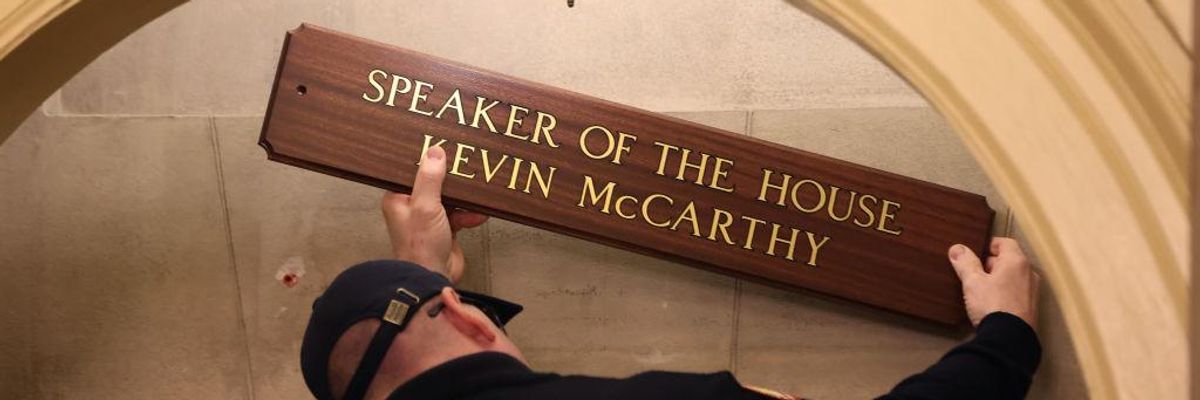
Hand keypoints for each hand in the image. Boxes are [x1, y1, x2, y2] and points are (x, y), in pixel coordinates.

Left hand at [381, 146, 487, 281]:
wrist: (433, 278)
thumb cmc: (420, 246)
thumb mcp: (425, 206)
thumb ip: (430, 178)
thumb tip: (435, 152)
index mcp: (398, 198)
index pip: (412, 171)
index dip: (427, 160)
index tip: (443, 147)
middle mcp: (412, 206)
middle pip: (434, 183)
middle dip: (451, 178)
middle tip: (466, 165)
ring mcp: (429, 218)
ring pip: (450, 198)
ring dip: (464, 198)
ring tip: (477, 191)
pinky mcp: (445, 229)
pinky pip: (460, 214)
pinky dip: (470, 214)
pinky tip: (479, 214)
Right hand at [948, 238, 1038, 328]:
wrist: (1009, 339)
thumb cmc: (992, 304)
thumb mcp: (973, 282)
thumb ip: (965, 263)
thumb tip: (957, 248)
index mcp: (1016, 261)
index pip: (1004, 242)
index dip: (988, 245)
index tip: (975, 255)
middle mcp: (1029, 273)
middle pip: (1009, 260)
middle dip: (991, 264)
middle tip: (974, 274)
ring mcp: (1033, 292)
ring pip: (1013, 278)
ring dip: (998, 280)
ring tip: (982, 291)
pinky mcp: (1032, 308)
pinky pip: (1017, 293)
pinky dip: (1006, 293)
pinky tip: (992, 305)